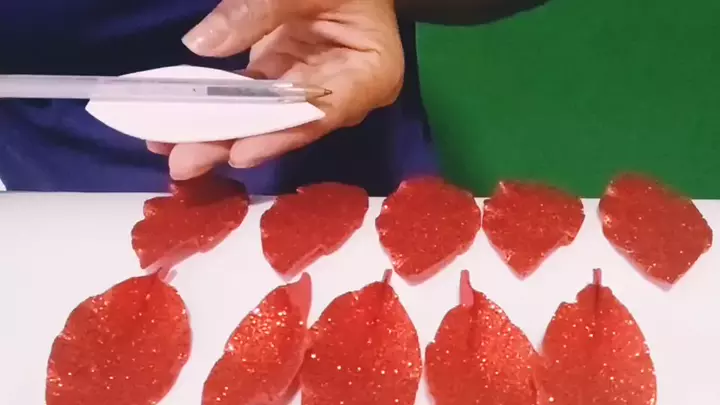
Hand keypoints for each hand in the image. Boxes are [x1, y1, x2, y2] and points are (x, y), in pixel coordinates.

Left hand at [147, 0, 403, 179]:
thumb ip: (260, 8)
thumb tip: (201, 45)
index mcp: (370, 73)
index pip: (322, 112)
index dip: (280, 135)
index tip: (239, 152)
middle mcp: (342, 93)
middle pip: (286, 125)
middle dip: (234, 142)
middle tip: (186, 164)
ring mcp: (310, 85)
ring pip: (262, 117)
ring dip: (217, 131)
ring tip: (170, 147)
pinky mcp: (285, 75)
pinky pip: (249, 97)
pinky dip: (217, 105)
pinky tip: (181, 117)